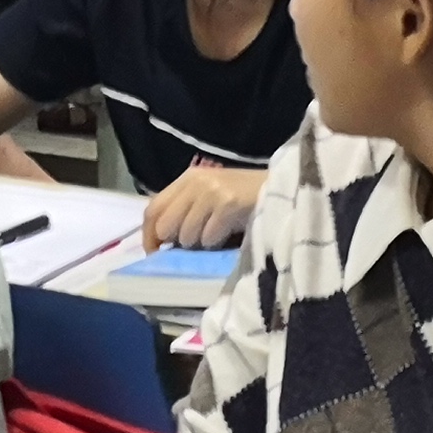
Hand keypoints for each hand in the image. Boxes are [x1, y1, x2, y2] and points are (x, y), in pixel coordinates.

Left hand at [143, 163, 265, 250]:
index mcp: (188, 178)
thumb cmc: (245, 198)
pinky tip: (231, 233)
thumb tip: (160, 239)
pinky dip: (218, 242)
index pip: (152, 208)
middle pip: (165, 225)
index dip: (149, 235)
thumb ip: (184, 210)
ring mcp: (212, 191)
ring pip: (186, 235)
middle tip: (197, 244)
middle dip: (177, 242)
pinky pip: (209, 238)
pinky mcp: (228, 203)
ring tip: (218, 234)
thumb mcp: (209, 196)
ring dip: (200, 243)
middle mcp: (196, 181)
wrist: (283, 190)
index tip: (155, 253)